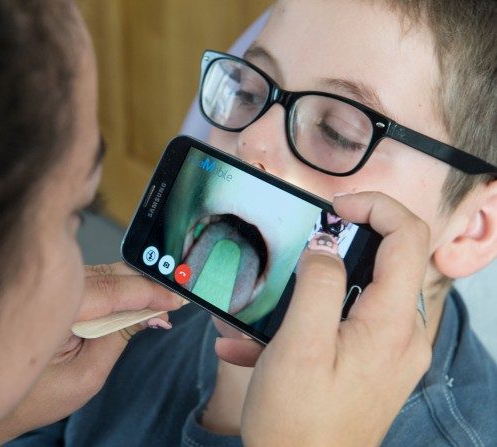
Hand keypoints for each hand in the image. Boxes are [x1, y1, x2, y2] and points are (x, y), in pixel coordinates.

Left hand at [0, 262, 181, 444]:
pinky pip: (87, 278)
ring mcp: (44, 284)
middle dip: (143, 285)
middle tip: (173, 301)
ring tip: (157, 304)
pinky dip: (113, 287)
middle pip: (107, 273)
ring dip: (130, 285)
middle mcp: (44, 287)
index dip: (147, 293)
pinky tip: (130, 299)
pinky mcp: (47, 288)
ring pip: (99, 272)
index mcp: (50, 308)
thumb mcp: (86, 376)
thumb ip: (117, 338)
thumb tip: (150, 312)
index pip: (110, 290)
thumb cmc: (33, 397)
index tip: (176, 299)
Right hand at [218, 192, 431, 446]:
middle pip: (383, 262)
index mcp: (391, 323)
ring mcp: (386, 352)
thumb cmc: (299, 422)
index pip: (407, 236)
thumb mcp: (299, 345)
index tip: (333, 209)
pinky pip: (341, 327)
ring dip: (307, 294)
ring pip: (355, 294)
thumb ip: (318, 284)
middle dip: (333, 252)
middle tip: (293, 259)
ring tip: (262, 315)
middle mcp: (400, 335)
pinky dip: (303, 326)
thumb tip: (325, 246)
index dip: (374, 207)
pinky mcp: (368, 366)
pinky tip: (255, 348)